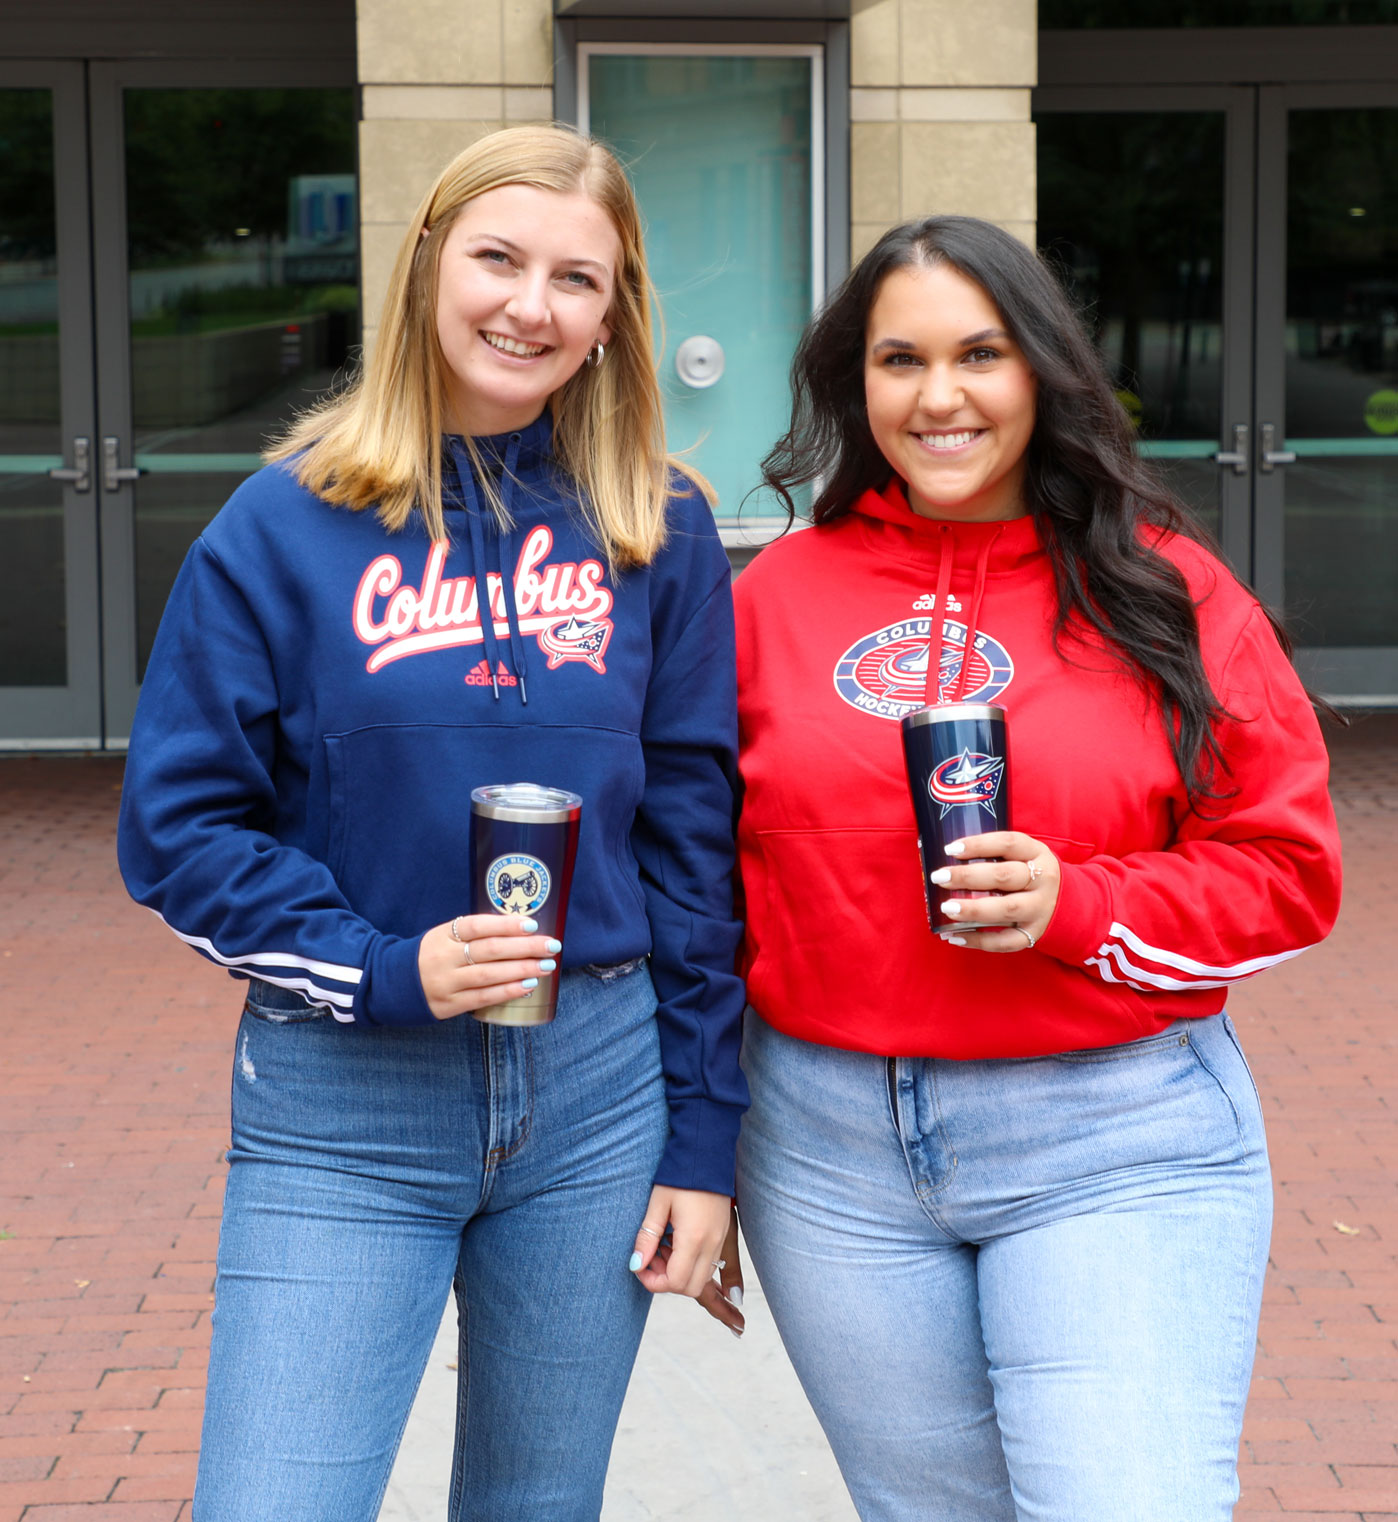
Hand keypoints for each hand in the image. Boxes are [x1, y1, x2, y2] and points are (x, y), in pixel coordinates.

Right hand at [417, 914, 560, 1020]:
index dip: (505, 925)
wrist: (395, 984)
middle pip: (489, 950)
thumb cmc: (431, 955)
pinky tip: (527, 986)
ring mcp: (446, 983)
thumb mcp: (445, 937)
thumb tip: (519, 930)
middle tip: (551, 946)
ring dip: (521, 970)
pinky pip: (483, 997)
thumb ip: (473, 933)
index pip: (477, 926)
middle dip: (524, 947)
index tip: (532, 924)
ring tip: (545, 966)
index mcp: (444, 935)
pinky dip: (507, 991)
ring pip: (489, 975)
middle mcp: (444, 958)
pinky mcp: (449, 1004)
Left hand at [630, 1187, 741, 1333]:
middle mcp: (711, 1243)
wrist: (707, 1151)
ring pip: (701, 1277)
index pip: (676, 1282)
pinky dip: (691, 1262)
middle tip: (651, 1258)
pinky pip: (709, 1263)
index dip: (653, 1281)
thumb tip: (635, 1265)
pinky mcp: (723, 1234)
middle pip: (691, 1287)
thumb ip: (646, 1237)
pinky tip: (676, 1241)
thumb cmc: (680, 1175)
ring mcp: (720, 1240)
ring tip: (662, 1247)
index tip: (639, 1266)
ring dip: (680, 1272)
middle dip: (667, 1281)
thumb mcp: (657, 1204)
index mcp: (693, 1238)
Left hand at [932, 831, 1060, 953]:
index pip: (1008, 844)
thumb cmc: (1032, 873)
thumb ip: (996, 854)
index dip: (979, 844)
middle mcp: (1042, 881)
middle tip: (939, 877)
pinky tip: (954, 936)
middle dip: (968, 877)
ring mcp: (1039, 909)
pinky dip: (978, 940)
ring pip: (1006, 909)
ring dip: (973, 909)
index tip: (950, 849)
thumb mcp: (1025, 856)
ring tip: (946, 908)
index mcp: (1038, 854)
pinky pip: (1005, 941)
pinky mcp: (1033, 934)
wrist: (1068, 903)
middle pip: (1004, 876)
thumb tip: (948, 859)